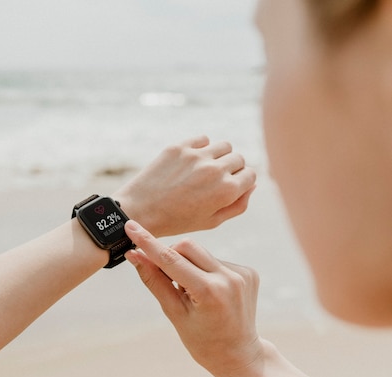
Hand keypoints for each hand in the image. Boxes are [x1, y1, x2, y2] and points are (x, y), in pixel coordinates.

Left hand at [112, 136, 255, 236]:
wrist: (140, 211)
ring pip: (223, 146)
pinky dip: (201, 148)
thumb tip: (251, 184)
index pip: (251, 175)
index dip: (242, 182)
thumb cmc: (177, 221)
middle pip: (238, 158)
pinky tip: (191, 162)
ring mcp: (196, 156)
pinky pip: (202, 139)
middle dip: (232, 169)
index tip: (229, 187)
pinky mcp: (179, 147)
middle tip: (215, 180)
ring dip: (219, 156)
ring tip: (205, 168)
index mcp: (227, 190)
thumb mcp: (212, 221)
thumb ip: (238, 205)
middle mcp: (215, 170)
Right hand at [124, 220, 262, 376]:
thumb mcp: (173, 313)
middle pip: (187, 247)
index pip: (171, 260)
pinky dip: (204, 270)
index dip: (148, 243)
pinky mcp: (248, 272)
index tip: (131, 226)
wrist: (239, 355)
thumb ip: (154, 280)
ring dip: (188, 264)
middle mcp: (229, 278)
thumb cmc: (202, 340)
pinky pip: (215, 260)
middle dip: (170, 256)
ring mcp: (242, 274)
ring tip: (191, 292)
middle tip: (166, 278)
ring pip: (201, 252)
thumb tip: (134, 255)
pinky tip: (208, 292)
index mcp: (209, 292)